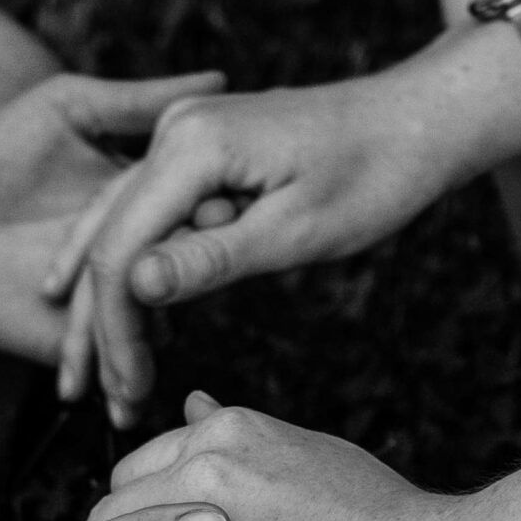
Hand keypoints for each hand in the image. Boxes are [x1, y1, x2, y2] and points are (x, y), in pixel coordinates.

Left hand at [0, 69, 224, 362]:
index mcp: (134, 198)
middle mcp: (124, 251)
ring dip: (162, 345)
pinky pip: (103, 360)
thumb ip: (138, 102)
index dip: (217, 219)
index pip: (192, 215)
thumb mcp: (66, 108)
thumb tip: (221, 80)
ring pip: (145, 327)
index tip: (242, 213)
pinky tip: (133, 387)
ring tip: (192, 339)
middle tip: (222, 283)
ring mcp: (97, 299)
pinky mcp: (64, 338)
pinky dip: (120, 376)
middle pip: (177, 276)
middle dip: (201, 286)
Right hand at [43, 66, 457, 424]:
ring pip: (118, 230)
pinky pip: (146, 213)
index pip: (121, 250)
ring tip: (111, 377)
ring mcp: (180, 134)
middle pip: (109, 241)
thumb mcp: (295, 230)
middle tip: (108, 402)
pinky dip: (137, 268)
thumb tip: (135, 287)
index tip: (129, 391)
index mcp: (192, 145)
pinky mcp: (196, 148)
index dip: (116, 329)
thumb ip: (211, 258)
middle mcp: (173, 130)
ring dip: (110, 305)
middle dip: (103, 327)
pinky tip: (132, 319)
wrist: (416, 119)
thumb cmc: (373, 175)